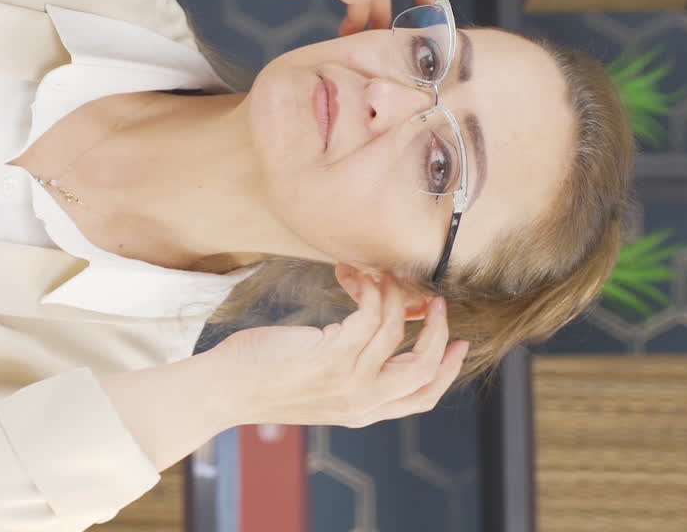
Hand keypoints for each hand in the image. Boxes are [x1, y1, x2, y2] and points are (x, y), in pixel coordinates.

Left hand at [206, 271, 467, 427]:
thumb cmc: (262, 379)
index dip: (447, 370)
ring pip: (398, 330)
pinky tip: (354, 276)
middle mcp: (362, 400)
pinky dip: (371, 289)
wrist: (226, 388)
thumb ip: (347, 371)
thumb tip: (373, 331)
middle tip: (435, 302)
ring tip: (380, 275)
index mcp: (362, 411)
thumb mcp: (316, 384)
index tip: (460, 344)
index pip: (422, 398)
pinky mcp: (332, 354)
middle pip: (424, 368)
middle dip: (438, 332)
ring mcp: (350, 379)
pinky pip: (371, 314)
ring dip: (394, 295)